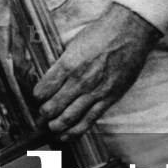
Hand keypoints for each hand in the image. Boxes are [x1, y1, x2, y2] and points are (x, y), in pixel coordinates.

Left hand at [33, 4, 160, 138]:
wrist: (129, 32)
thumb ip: (63, 62)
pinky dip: (75, 130)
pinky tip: (67, 135)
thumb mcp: (75, 43)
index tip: (37, 98)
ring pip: (69, 117)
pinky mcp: (109, 98)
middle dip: (43, 115)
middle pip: (53, 107)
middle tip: (40, 117)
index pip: (44, 89)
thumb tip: (52, 76)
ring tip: (51, 128)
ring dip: (56, 125)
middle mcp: (79, 80)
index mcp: (68, 64)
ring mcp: (94, 91)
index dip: (37, 96)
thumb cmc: (102, 33)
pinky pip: (89, 119)